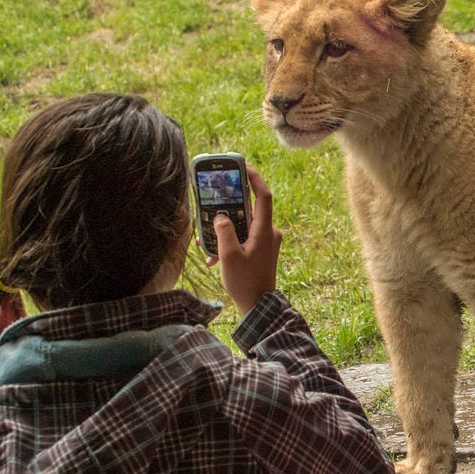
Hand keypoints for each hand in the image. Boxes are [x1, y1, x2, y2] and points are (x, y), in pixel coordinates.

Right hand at [209, 165, 281, 313]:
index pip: (264, 195)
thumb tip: (220, 217)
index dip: (254, 178)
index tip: (242, 165)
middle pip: (249, 208)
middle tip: (213, 196)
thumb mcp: (229, 256)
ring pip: (243, 224)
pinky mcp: (260, 251)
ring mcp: (265, 242)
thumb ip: (223, 232)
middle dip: (230, 204)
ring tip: (205, 234)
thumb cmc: (245, 283)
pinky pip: (243, 238)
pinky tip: (210, 255)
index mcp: (265, 230)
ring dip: (224, 227)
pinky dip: (228, 242)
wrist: (258, 307)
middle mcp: (269, 232)